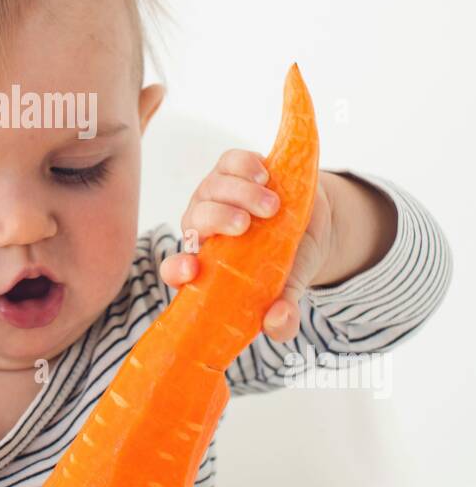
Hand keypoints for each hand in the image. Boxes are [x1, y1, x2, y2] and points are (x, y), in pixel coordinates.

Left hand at [159, 148, 334, 341]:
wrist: (311, 223)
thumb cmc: (287, 262)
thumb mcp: (287, 290)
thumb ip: (282, 316)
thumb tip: (278, 324)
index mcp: (206, 263)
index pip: (175, 269)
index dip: (176, 269)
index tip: (193, 269)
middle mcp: (203, 228)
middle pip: (194, 220)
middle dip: (217, 220)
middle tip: (246, 225)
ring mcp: (215, 195)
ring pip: (212, 189)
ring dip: (239, 195)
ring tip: (272, 206)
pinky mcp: (231, 169)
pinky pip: (230, 162)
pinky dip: (245, 166)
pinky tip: (264, 175)